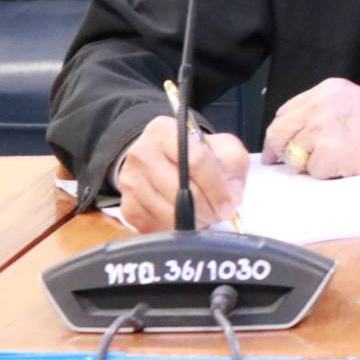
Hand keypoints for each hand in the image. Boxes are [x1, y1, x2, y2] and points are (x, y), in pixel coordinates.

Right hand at [117, 115, 249, 232]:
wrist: (166, 160)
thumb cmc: (196, 152)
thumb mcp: (221, 147)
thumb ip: (232, 165)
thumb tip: (232, 196)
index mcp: (164, 130)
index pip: (196, 161)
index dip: (217, 187)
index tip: (230, 204)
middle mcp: (141, 153)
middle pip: (180, 189)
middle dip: (207, 207)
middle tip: (220, 214)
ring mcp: (130, 181)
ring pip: (168, 211)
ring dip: (194, 221)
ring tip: (207, 217)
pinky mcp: (127, 206)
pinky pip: (155, 226)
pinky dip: (176, 229)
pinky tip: (187, 222)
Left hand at [263, 78, 359, 179]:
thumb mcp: (356, 102)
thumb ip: (326, 112)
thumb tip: (299, 136)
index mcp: (327, 89)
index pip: (286, 111)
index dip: (281, 131)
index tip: (280, 145)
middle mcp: (320, 105)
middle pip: (279, 132)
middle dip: (278, 150)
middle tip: (281, 164)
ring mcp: (323, 129)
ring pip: (294, 154)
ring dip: (309, 164)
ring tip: (338, 161)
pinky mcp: (329, 154)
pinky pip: (313, 172)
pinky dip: (327, 175)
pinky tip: (349, 167)